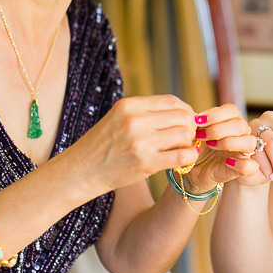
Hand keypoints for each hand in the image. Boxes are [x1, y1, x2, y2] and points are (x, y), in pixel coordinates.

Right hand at [69, 95, 199, 195]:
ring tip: (182, 147)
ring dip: (189, 142)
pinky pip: (181, 156)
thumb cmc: (102, 145)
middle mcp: (136, 120)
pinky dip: (189, 157)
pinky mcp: (145, 163)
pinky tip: (185, 158)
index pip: (172, 101)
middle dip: (191, 126)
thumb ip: (145, 112)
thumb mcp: (119, 118)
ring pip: (185, 134)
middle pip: (183, 116)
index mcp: (130, 106)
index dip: (185, 110)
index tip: (186, 120)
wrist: (81, 171)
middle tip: (187, 136)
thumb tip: (180, 112)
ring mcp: (141, 142)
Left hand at [184, 104, 259, 191]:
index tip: (197, 120)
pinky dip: (240, 164)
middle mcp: (241, 135)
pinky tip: (227, 162)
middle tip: (200, 135)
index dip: (215, 114)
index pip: (232, 110)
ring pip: (249, 142)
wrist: (192, 170)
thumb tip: (195, 118)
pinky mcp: (241, 170)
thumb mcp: (195, 133)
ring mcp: (243, 152)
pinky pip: (251, 166)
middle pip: (240, 124)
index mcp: (231, 122)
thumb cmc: (196, 148)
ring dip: (227, 142)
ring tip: (211, 146)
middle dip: (217, 129)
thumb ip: (198, 124)